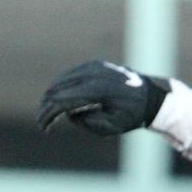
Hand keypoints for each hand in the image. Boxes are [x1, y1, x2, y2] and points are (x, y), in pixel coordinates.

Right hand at [37, 60, 170, 135]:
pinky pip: (69, 75)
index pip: (64, 99)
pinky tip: (57, 101)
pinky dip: (60, 88)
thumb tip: (69, 113)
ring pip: (61, 80)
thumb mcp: (111, 127)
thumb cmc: (131, 115)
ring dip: (51, 97)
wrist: (149, 96)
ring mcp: (94, 66)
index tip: (42, 127)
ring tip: (48, 115)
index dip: (49, 113)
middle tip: (42, 124)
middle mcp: (95, 73)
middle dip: (46, 107)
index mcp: (99, 89)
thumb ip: (87, 122)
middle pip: (59, 88)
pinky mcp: (93, 65)